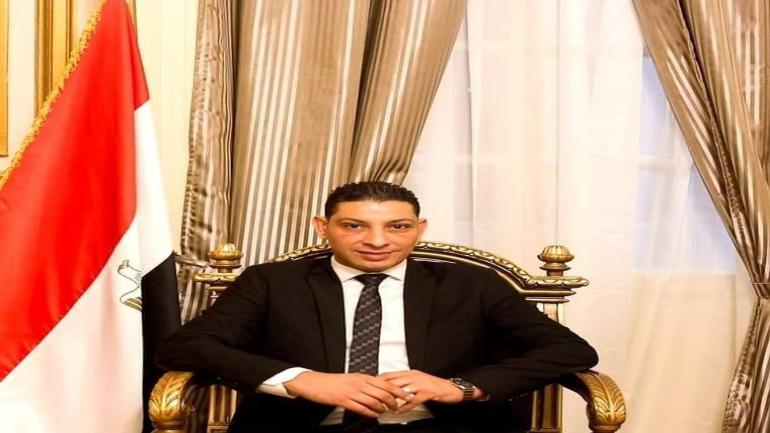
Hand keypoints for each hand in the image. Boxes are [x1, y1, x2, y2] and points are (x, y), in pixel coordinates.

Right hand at [283, 371, 413, 417]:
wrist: (315, 382)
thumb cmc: (332, 381)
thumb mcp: (351, 378)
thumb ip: (364, 382)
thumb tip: (377, 387)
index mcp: (361, 376)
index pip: (385, 382)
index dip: (397, 389)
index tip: (406, 394)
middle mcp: (358, 383)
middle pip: (382, 392)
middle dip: (394, 400)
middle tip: (399, 406)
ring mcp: (351, 392)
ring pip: (373, 400)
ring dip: (382, 408)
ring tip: (386, 412)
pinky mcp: (344, 400)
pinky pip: (360, 408)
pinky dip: (369, 413)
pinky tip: (373, 415)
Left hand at [378, 370, 472, 412]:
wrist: (450, 388)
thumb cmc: (434, 385)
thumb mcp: (418, 380)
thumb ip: (406, 382)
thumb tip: (392, 386)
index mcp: (411, 373)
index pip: (391, 374)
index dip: (379, 380)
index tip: (370, 385)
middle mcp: (414, 376)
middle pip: (393, 381)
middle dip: (382, 389)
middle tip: (373, 397)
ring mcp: (420, 384)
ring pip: (402, 390)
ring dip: (392, 399)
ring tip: (384, 405)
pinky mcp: (427, 393)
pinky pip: (413, 400)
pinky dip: (404, 406)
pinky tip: (399, 411)